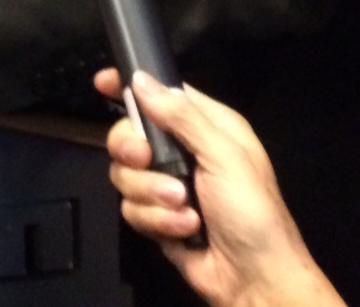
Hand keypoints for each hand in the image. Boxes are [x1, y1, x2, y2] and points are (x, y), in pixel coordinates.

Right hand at [97, 68, 343, 306]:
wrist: (255, 278)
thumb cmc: (253, 212)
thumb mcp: (226, 156)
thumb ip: (183, 117)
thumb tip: (141, 80)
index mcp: (207, 127)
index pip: (161, 94)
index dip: (131, 86)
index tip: (104, 83)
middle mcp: (183, 151)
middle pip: (128, 133)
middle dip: (132, 150)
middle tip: (145, 159)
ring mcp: (166, 185)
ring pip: (124, 174)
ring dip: (153, 195)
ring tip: (184, 208)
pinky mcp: (156, 216)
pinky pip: (131, 208)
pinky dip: (157, 221)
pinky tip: (185, 230)